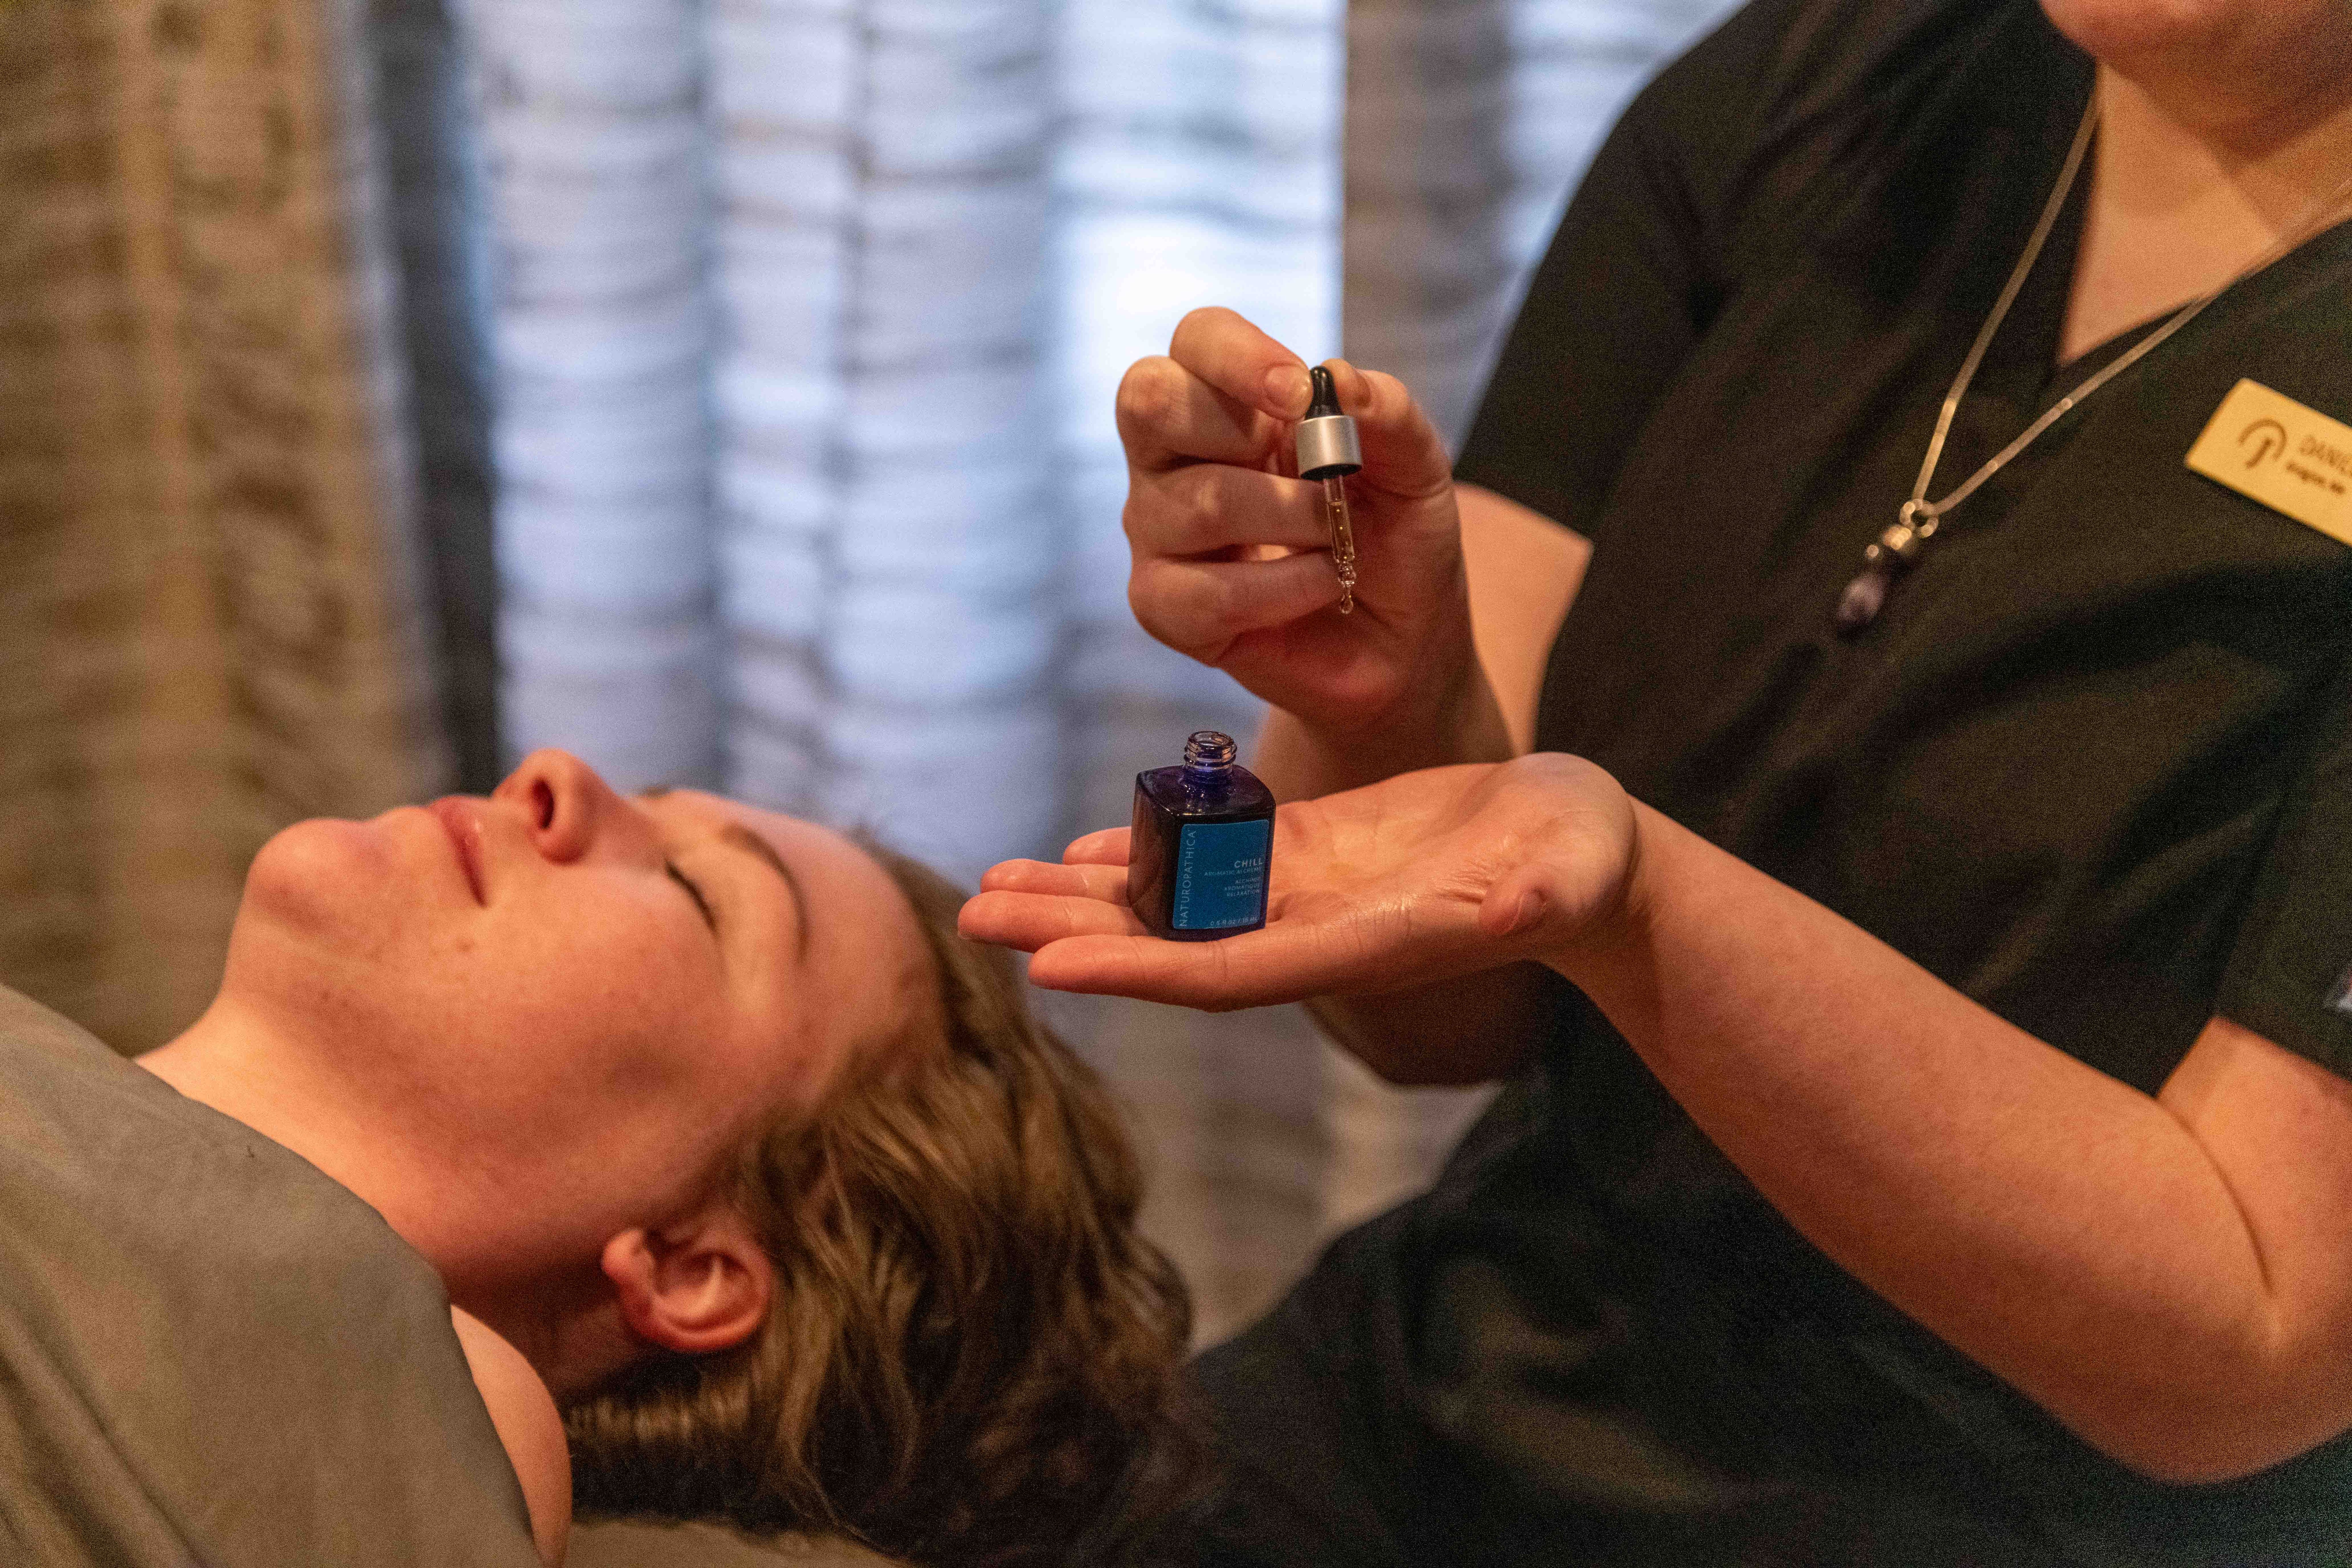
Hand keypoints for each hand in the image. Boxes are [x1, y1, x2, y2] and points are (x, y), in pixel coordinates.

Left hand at [957, 755, 1639, 1011]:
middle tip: (972, 914)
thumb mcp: (1566, 871)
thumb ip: (1534, 894)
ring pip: (1172, 896)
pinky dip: (1143, 852)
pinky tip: (1084, 848)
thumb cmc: (1583, 862)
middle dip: (1072, 928)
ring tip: (993, 886)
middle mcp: (1314, 930)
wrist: (1580, 849)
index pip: (1231, 968)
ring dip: (1082, 892)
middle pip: (1173, 938)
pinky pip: (1206, 858)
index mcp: (1361, 943)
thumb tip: (1520, 904)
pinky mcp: (1310, 849)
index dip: (1141, 967)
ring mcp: (1306, 890)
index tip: (1050, 965)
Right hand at [1117, 307, 1482, 745]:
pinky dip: (1283, 592)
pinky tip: (1318, 588)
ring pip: (1196, 503)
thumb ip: (1390, 414)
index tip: (1300, 396)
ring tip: (1336, 545)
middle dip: (1240, 433)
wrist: (1403, 642)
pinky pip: (1202, 592)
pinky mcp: (1161, 605)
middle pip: (1149, 399)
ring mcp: (1158, 530)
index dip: (1237, 355)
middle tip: (1316, 476)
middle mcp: (1174, 458)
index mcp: (1230, 403)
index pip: (1196, 339)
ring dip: (1294, 524)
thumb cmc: (1395, 541)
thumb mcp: (1416, 469)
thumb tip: (1338, 378)